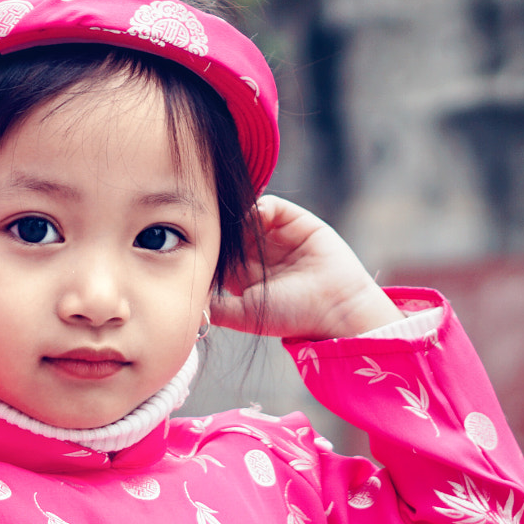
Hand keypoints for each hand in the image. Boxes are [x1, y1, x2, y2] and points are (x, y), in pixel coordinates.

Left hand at [211, 196, 402, 339]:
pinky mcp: (298, 222)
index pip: (221, 253)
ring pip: (249, 217)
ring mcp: (280, 238)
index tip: (196, 241)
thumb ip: (215, 308)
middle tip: (208, 222)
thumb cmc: (292, 316)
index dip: (210, 246)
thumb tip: (188, 303)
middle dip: (222, 227)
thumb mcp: (244, 314)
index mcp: (247, 277)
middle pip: (233, 232)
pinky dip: (261, 207)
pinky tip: (257, 218)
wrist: (335, 308)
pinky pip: (272, 206)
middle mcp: (262, 256)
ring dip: (239, 218)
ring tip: (235, 224)